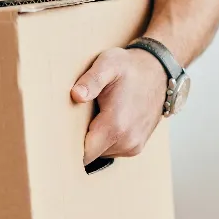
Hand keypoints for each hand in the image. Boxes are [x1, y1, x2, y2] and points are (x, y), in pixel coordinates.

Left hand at [71, 47, 167, 164]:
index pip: (84, 154)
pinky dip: (105, 140)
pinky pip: (112, 150)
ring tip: (94, 116)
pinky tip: (105, 121)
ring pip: (100, 153)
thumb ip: (91, 80)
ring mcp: (133, 146)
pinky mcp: (136, 147)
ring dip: (93, 140)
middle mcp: (127, 141)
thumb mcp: (109, 64)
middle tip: (75, 118)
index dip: (68, 147)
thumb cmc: (130, 67)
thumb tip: (76, 94)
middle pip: (90, 155)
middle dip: (79, 141)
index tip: (59, 135)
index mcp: (116, 125)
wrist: (159, 72)